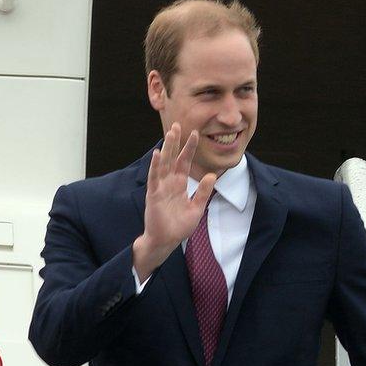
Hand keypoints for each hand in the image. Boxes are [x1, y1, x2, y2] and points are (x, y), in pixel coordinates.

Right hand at [133, 122, 216, 280]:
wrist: (166, 241)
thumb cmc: (178, 227)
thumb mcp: (196, 208)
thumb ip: (203, 192)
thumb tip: (212, 176)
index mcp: (179, 185)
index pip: (184, 162)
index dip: (189, 148)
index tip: (195, 133)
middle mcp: (169, 183)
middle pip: (172, 158)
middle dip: (175, 142)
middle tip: (177, 124)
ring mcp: (160, 188)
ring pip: (163, 163)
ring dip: (166, 148)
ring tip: (170, 133)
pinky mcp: (153, 195)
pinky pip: (154, 178)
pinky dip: (155, 166)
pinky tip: (157, 154)